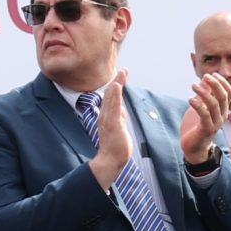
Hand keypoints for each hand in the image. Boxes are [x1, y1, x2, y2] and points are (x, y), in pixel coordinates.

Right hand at [90, 71, 134, 188]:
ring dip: (116, 86)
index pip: (113, 98)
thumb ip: (120, 117)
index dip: (118, 86)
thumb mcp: (119, 128)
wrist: (111, 160)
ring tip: (120, 75)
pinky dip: (114, 96)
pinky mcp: (113, 124)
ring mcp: (109, 119)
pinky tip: (116, 88)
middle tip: (123, 70)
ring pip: (112, 99)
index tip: (123, 74)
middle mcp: (106, 115)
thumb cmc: (115, 147)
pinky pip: (113, 107)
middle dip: (118, 82)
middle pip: (112, 96)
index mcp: (109, 116)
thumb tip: (122, 108)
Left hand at [181, 72, 230, 163]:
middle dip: (215, 85)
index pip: (229, 93)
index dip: (222, 83)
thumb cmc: (196, 125)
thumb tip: (204, 80)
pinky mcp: (207, 129)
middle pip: (223, 97)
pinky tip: (190, 99)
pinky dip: (198, 106)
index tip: (212, 74)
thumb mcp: (199, 107)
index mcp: (222, 109)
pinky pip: (204, 115)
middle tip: (205, 76)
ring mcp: (216, 123)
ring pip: (214, 105)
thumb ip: (203, 96)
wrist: (193, 146)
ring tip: (193, 85)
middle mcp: (222, 115)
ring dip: (204, 93)